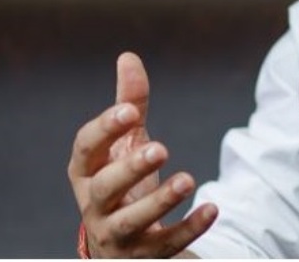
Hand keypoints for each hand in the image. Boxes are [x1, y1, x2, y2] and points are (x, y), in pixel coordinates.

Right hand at [67, 52, 216, 257]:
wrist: (128, 245)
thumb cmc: (124, 183)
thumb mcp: (126, 143)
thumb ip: (129, 103)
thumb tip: (128, 57)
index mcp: (87, 173)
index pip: (85, 150)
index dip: (104, 130)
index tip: (129, 111)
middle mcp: (95, 206)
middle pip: (104, 189)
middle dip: (129, 169)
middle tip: (162, 148)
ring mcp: (118, 235)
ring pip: (130, 223)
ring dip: (160, 201)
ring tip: (189, 179)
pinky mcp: (145, 256)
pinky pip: (166, 245)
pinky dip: (189, 227)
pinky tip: (213, 207)